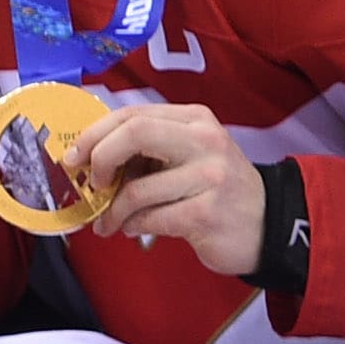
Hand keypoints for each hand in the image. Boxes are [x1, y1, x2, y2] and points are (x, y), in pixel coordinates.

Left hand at [71, 102, 262, 274]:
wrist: (270, 224)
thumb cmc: (215, 189)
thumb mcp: (189, 154)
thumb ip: (148, 147)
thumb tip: (88, 155)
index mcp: (195, 119)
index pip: (132, 114)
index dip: (94, 134)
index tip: (74, 157)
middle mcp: (205, 141)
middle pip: (134, 133)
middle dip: (100, 159)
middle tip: (91, 184)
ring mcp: (210, 177)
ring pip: (137, 189)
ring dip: (113, 211)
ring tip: (109, 221)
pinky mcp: (207, 212)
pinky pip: (150, 218)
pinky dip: (132, 226)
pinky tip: (133, 229)